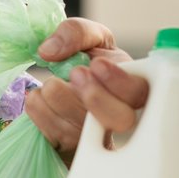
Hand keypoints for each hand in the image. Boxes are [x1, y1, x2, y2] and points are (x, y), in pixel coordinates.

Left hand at [27, 18, 148, 161]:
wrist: (65, 86)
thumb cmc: (88, 62)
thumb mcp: (89, 38)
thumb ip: (76, 32)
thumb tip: (49, 50)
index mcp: (132, 87)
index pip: (139, 92)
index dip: (120, 82)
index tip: (96, 64)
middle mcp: (118, 116)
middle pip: (118, 119)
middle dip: (95, 97)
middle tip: (75, 73)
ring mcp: (93, 136)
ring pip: (79, 127)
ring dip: (59, 98)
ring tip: (51, 83)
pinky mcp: (66, 145)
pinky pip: (50, 133)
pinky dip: (39, 109)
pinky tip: (40, 97)